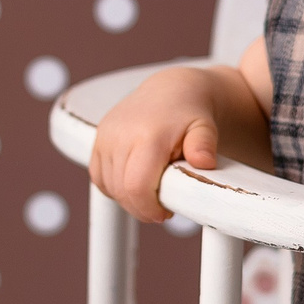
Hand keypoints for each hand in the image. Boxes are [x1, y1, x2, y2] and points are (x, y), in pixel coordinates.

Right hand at [89, 69, 220, 221]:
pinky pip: (98, 177)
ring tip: (151, 191)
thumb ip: (204, 146)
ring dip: (127, 198)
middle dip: (141, 208)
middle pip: (121, 191)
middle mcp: (121, 135)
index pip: (136, 187)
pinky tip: (133, 183)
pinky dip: (114, 187)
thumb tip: (205, 162)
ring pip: (109, 186)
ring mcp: (106, 136)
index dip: (148, 209)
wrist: (170, 90)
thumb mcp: (205, 128)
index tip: (164, 213)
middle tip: (161, 207)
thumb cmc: (190, 114)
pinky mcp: (98, 139)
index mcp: (148, 135)